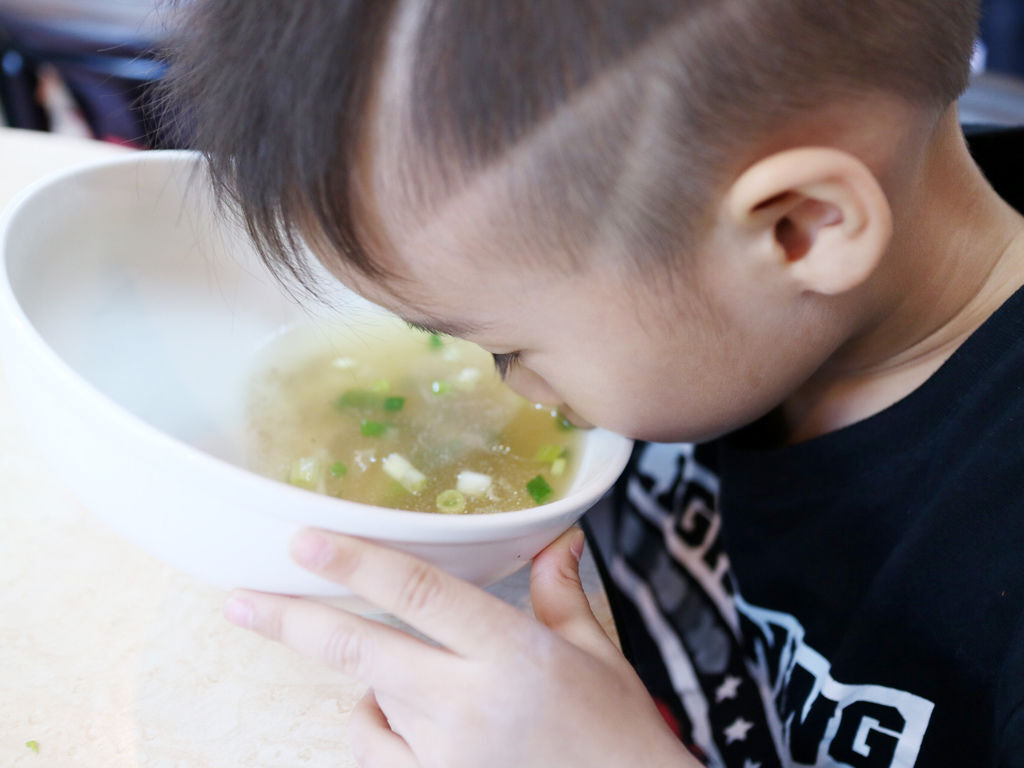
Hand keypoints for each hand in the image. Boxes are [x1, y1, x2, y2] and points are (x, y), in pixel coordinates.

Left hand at [222, 527, 698, 767]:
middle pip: (361, 650)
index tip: (304, 542)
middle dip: (292, 621)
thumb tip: (558, 536)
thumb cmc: (617, 735)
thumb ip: (561, 594)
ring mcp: (444, 757)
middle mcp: (469, 704)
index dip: (356, 563)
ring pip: (369, 700)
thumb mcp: (599, 655)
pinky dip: (375, 725)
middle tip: (241, 600)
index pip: (419, 593)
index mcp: (512, 654)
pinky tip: (403, 719)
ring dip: (374, 680)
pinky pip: (373, 750)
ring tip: (421, 681)